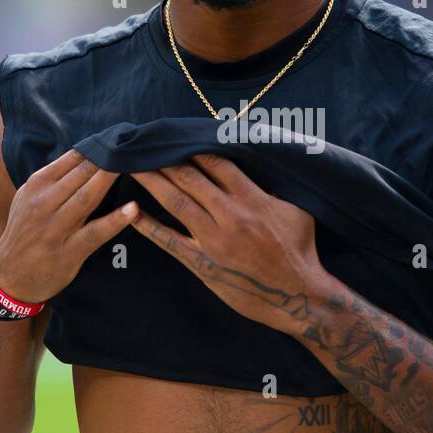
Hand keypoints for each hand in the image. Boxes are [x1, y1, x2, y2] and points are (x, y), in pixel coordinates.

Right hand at [0, 148, 138, 302]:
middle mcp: (45, 202)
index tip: (120, 136)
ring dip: (112, 179)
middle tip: (133, 143)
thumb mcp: (28, 198)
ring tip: (135, 164)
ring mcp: (57, 227)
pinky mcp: (70, 250)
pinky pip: (95, 232)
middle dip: (109, 157)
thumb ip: (53, 178)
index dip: (99, 145)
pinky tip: (133, 210)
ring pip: (88, 196)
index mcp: (38, 185)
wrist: (9, 275)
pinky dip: (114, 221)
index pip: (73, 158)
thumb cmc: (25, 231)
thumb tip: (84, 154)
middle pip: (83, 173)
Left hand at [128, 153, 330, 334]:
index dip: (193, 147)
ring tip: (133, 166)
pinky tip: (131, 214)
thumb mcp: (297, 211)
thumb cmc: (301, 250)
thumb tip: (260, 167)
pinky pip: (170, 242)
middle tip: (144, 144)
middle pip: (190, 177)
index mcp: (253, 199)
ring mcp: (214, 240)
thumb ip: (273, 189)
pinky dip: (149, 227)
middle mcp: (230, 215)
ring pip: (176, 203)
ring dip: (152, 182)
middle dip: (165, 158)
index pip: (216, 162)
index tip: (175, 136)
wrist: (298, 295)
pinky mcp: (203, 264)